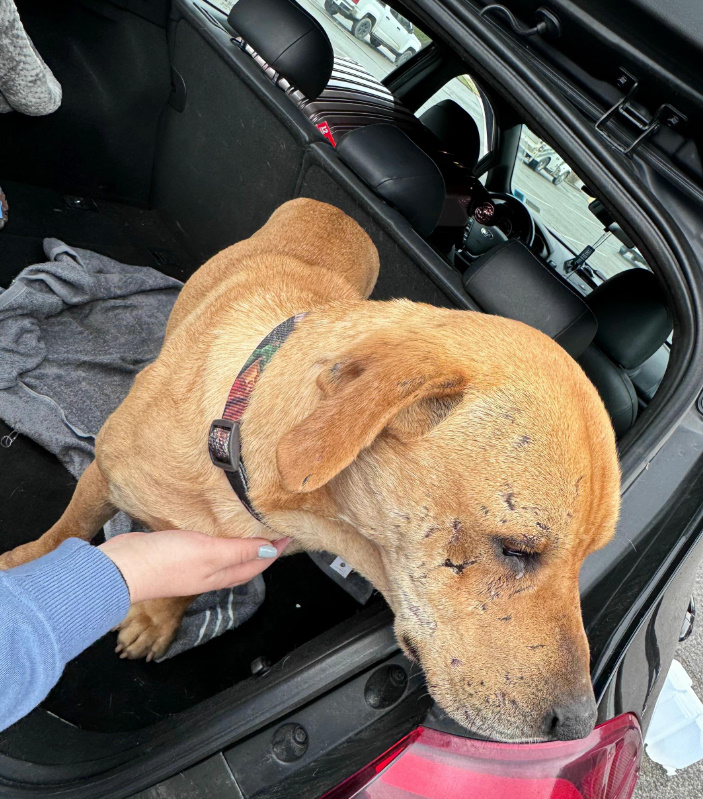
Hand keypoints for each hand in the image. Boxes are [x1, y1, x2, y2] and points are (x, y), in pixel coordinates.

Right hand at [98, 531, 290, 603]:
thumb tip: (270, 551)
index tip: (289, 531)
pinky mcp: (177, 550)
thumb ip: (239, 552)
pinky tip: (214, 520)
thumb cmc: (166, 562)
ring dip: (239, 539)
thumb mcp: (210, 553)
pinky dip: (216, 533)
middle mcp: (210, 571)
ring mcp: (193, 562)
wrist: (122, 566)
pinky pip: (205, 542)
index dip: (274, 549)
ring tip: (250, 520)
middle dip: (261, 545)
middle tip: (274, 524)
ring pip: (225, 551)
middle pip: (244, 560)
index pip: (257, 563)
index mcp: (221, 574)